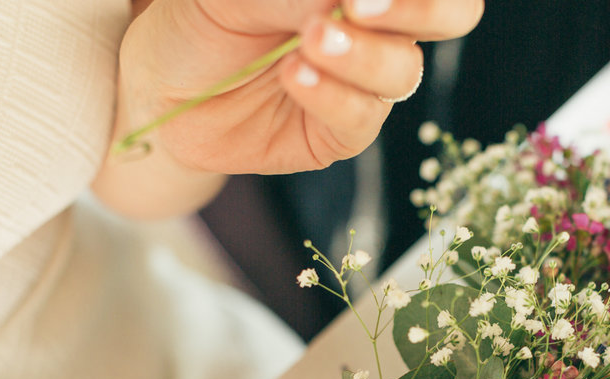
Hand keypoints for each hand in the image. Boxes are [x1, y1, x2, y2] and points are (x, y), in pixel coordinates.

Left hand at [93, 0, 481, 218]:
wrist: (156, 89)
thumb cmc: (198, 24)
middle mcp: (376, 29)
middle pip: (452, 14)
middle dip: (421, 9)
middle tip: (363, 3)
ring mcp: (363, 83)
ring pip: (403, 69)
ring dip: (360, 54)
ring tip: (309, 42)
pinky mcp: (341, 135)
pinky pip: (361, 117)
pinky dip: (331, 94)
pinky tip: (294, 76)